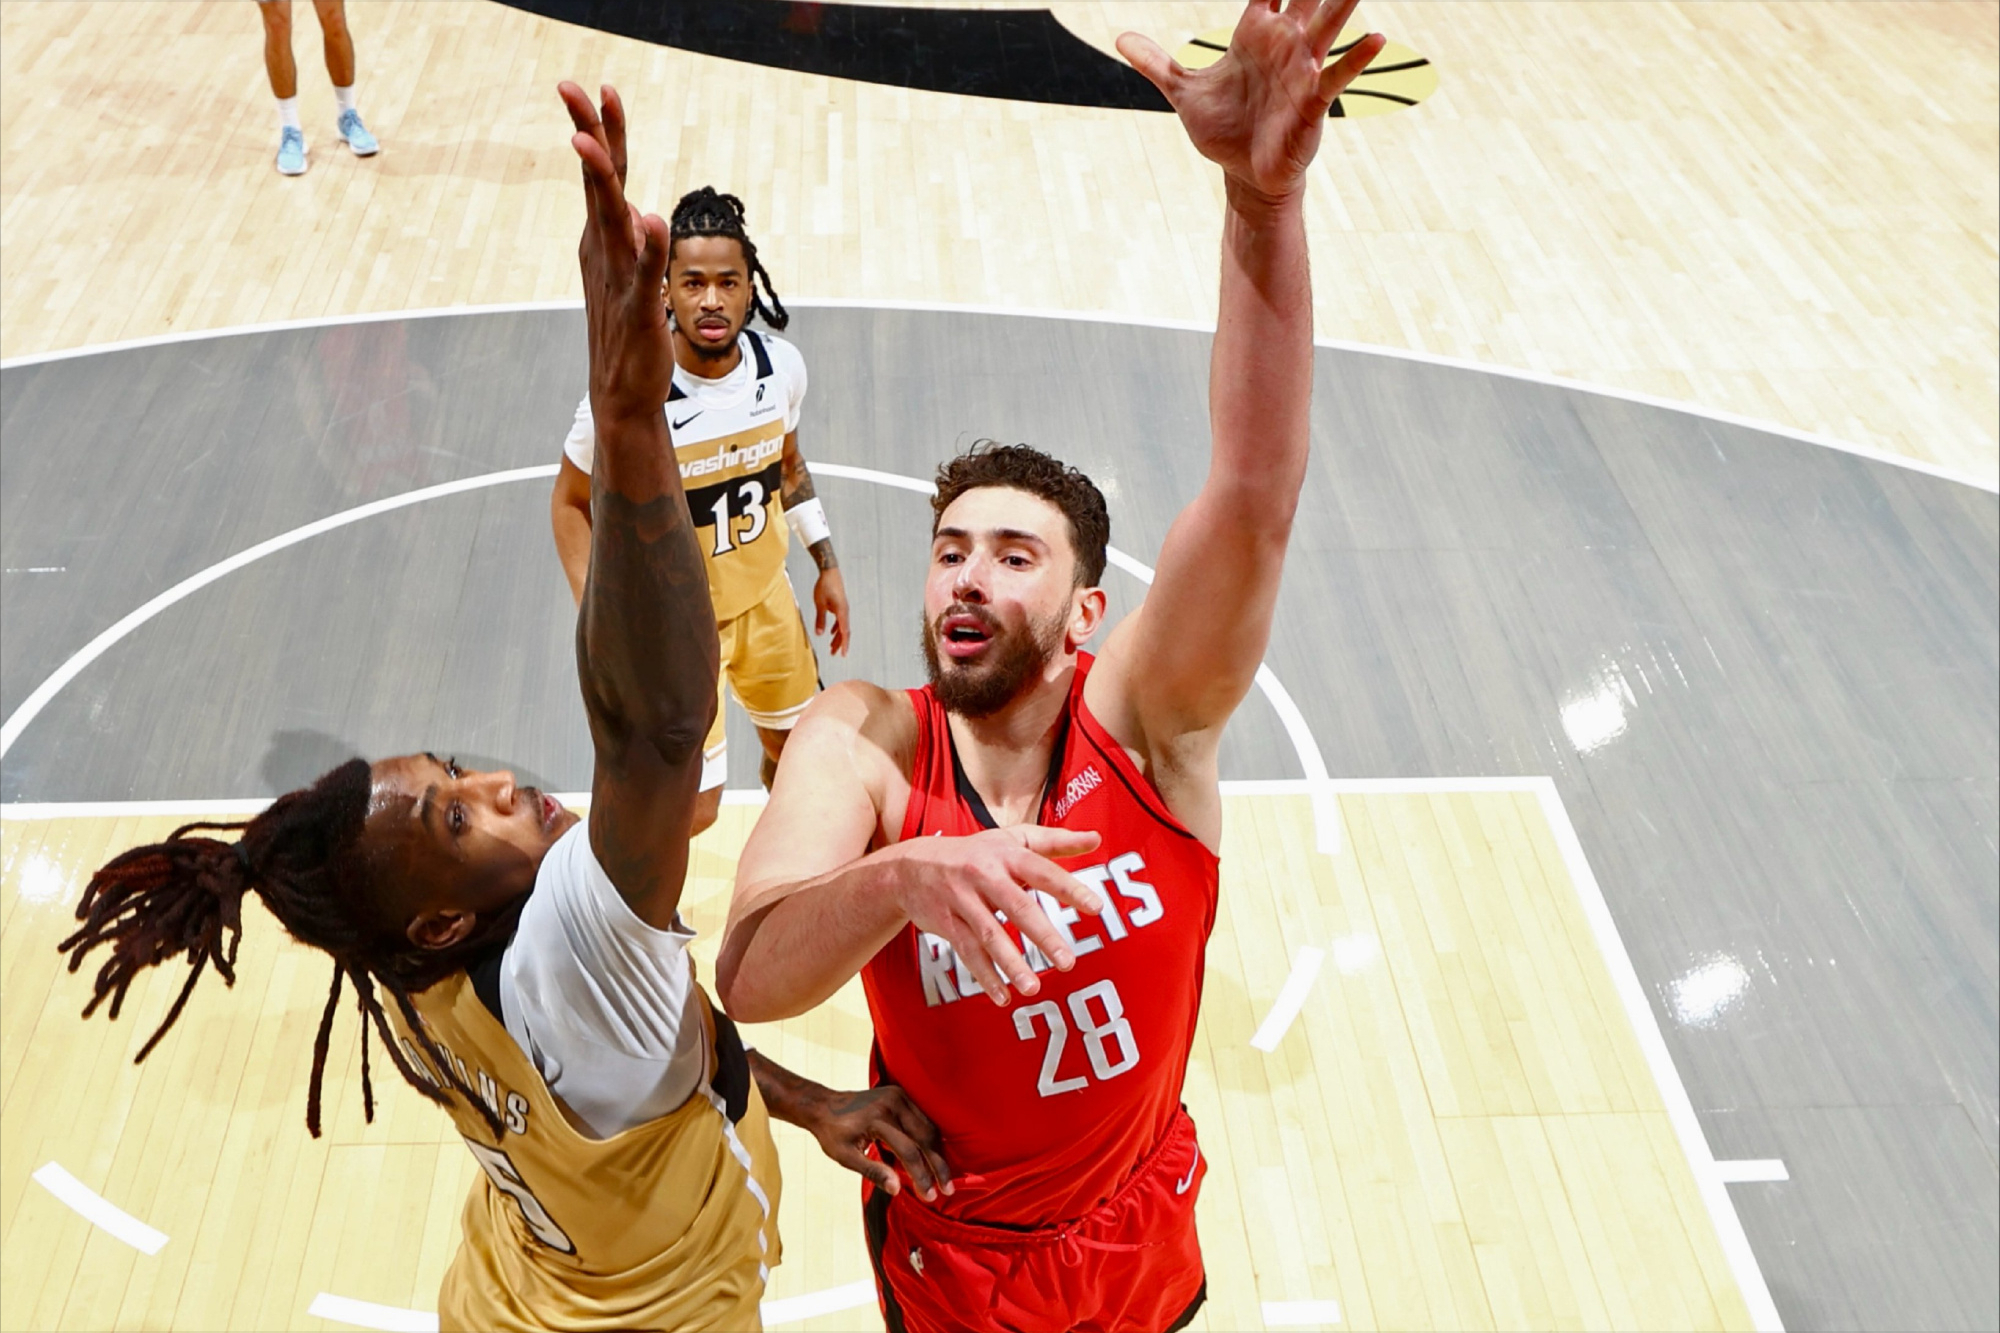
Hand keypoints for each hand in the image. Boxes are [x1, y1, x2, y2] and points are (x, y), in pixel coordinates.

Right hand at [559, 81, 673, 421]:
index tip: (597, 88)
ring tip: (591, 140)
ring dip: (601, 180)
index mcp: (602, 239)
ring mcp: (617, 278)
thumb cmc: (627, 331)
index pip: (602, 175)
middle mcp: (603, 251)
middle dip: (587, 132)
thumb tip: (635, 209)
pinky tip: (650, 219)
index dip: (601, 131)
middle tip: (572, 86)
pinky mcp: (638, 308)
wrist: (623, 392)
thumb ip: (631, 239)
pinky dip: (647, 247)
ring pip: (610, 218)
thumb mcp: (628, 274)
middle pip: (597, 181)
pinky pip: (644, 273)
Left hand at [801, 1084, 953, 1201]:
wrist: (824, 1104)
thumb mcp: (846, 1157)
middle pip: (925, 1137)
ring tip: (944, 1177)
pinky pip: (923, 1118)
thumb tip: (897, 1189)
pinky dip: (931, 1139)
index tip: (929, 1196)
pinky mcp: (902, 1094)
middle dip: (938, 1166)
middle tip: (947, 1190)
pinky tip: (935, 1157)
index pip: (908, 1150)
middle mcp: (892, 1103)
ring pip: (928, 1127)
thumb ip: (873, 1171)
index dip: (921, 1175)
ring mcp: (899, 1096)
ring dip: (937, 1153)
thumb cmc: (833, 1133)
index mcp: (877, 1119)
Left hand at [813, 568, 850, 655]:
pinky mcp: (840, 605)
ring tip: (831, 647)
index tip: (843, 654)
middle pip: (844, 631)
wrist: (830, 571)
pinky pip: (840, 620)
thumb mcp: (820, 604)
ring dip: (837, 637)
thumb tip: (819, 634)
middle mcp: (845, 611)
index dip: (844, 644)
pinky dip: (836, 628)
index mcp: (842, 612)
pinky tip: (830, 633)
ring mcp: (843, 608)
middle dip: (839, 643)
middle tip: (833, 654)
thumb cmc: (824, 586)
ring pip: (842, 626)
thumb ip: (820, 619)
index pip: (844, 632)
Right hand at [888, 825, 1103, 1005]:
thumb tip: (1096, 839)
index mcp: (1006, 854)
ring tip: (1033, 987)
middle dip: (1043, 936)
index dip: (1069, 888)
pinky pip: (968, 953)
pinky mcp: (947, 924)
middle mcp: (983, 875)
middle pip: (1017, 907)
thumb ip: (1055, 841)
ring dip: (1011, 963)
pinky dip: (985, 976)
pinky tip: (1003, 996)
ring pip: (989, 935)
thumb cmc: (974, 852)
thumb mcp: (1012, 840)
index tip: (1095, 907)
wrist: (910, 866)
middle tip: (1068, 962)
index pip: (1042, 871)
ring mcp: (962, 901)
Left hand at [1117, 0, 1385, 201]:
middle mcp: (1284, 43)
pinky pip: (1336, 75)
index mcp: (1255, 32)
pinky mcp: (1313, 101)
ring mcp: (1302, 69)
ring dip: (1343, 3)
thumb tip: (1119, 39)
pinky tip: (1377, 38)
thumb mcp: (1183, 91)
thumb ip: (1156, 62)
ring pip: (1327, 25)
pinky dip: (1356, 57)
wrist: (1244, 174)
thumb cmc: (1224, 130)